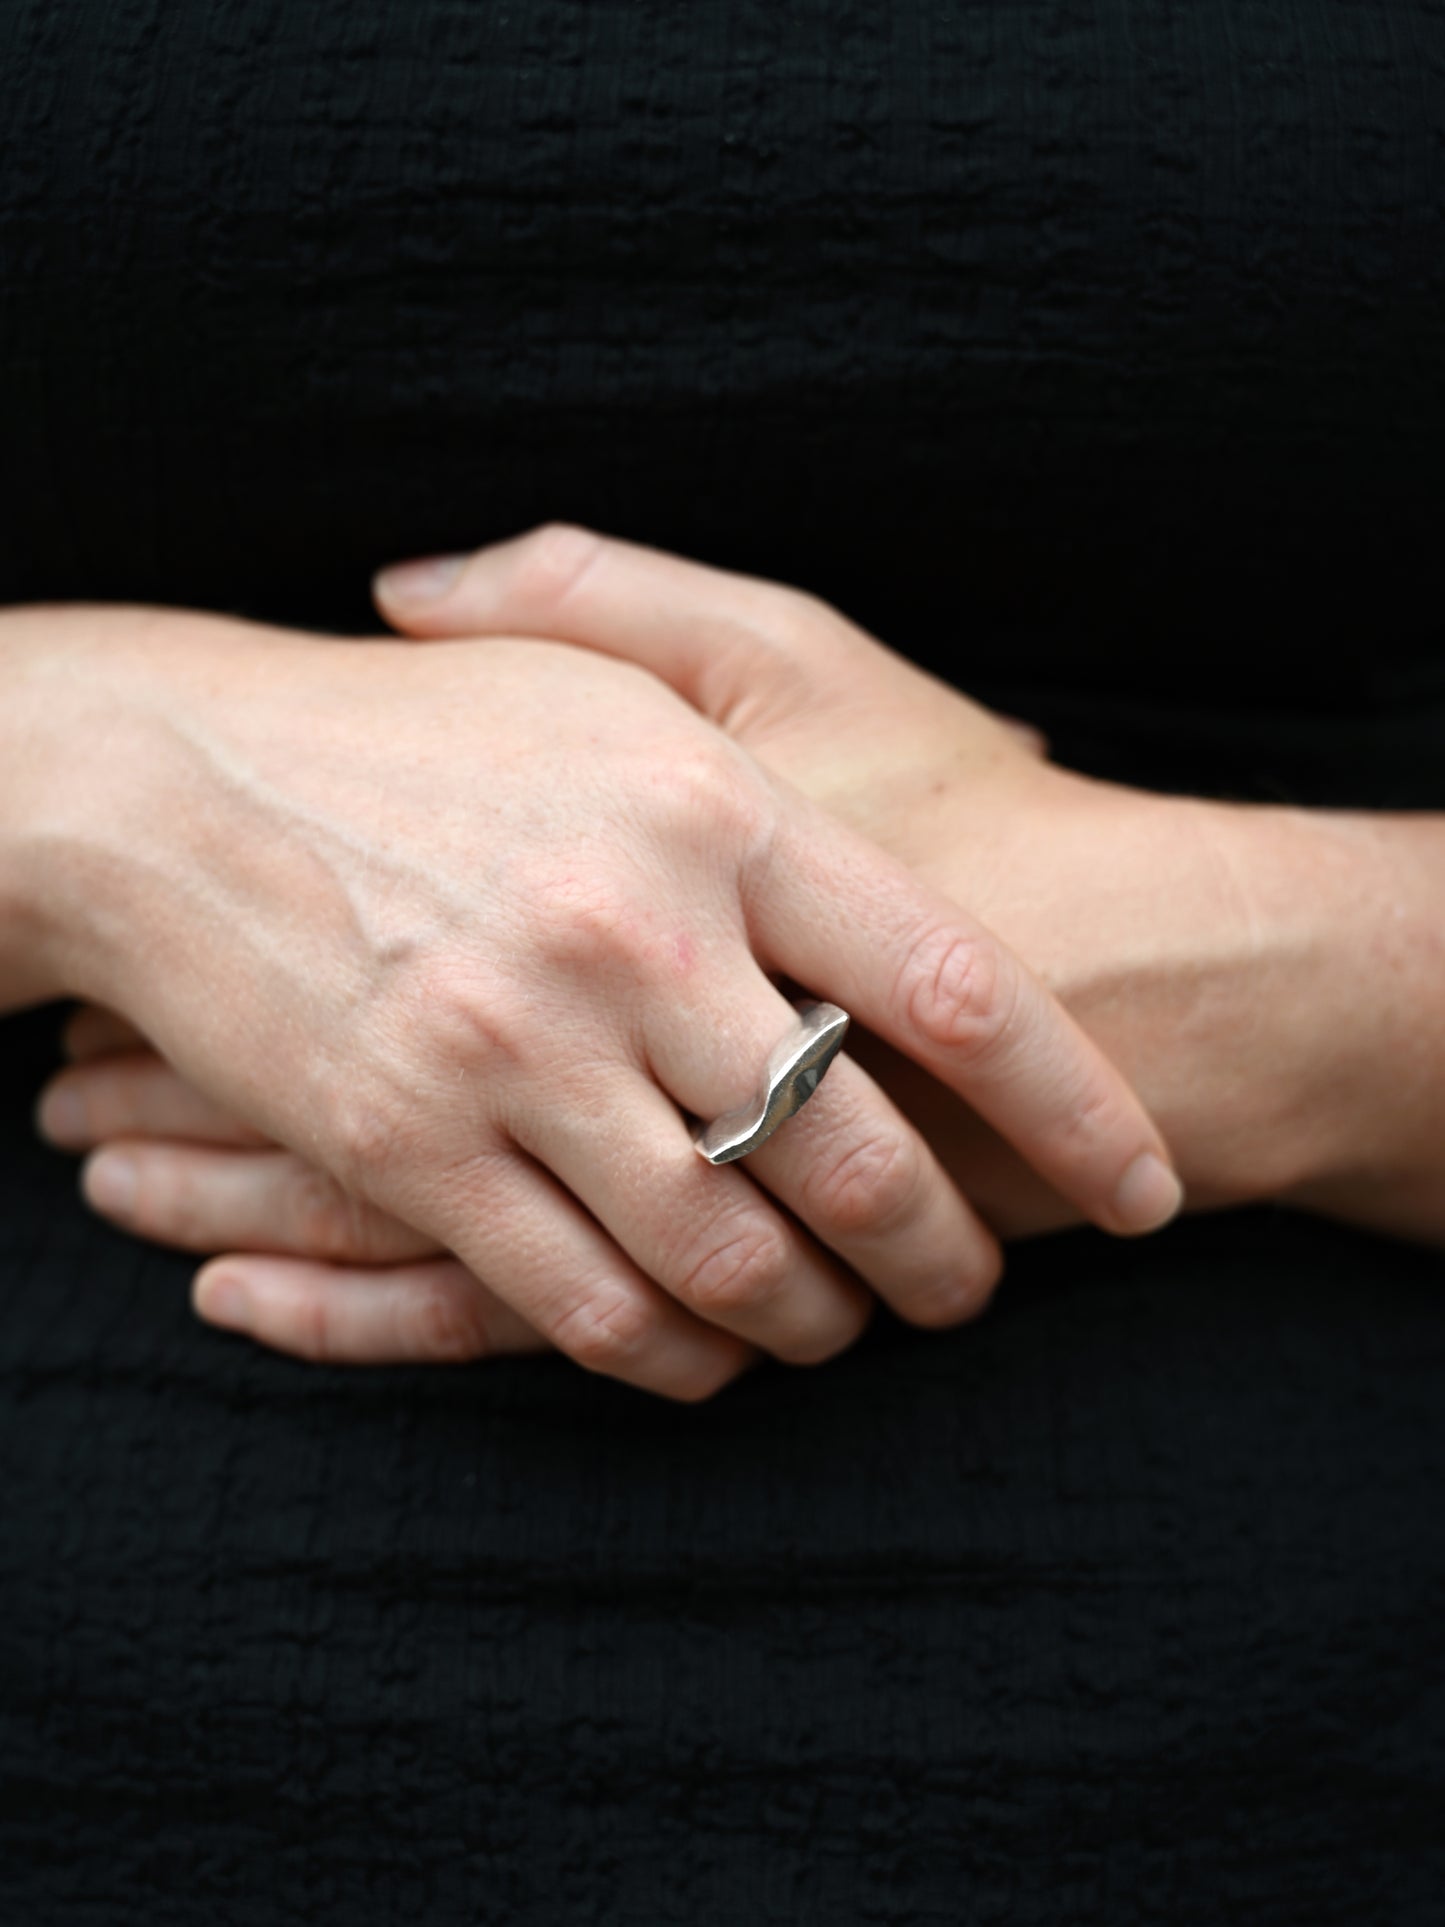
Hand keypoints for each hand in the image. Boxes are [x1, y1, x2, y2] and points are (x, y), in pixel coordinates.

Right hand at [19, 602, 1179, 1395]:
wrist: (174, 776)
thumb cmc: (418, 727)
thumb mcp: (610, 679)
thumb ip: (765, 761)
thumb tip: (903, 854)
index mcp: (719, 806)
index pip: (956, 986)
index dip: (1075, 1106)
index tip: (1144, 1188)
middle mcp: (638, 930)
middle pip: (857, 1151)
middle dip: (945, 1255)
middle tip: (970, 1288)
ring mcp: (521, 1043)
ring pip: (730, 1254)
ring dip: (812, 1322)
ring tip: (840, 1330)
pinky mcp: (412, 1141)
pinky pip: (584, 1303)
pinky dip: (673, 1355)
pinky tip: (707, 1356)